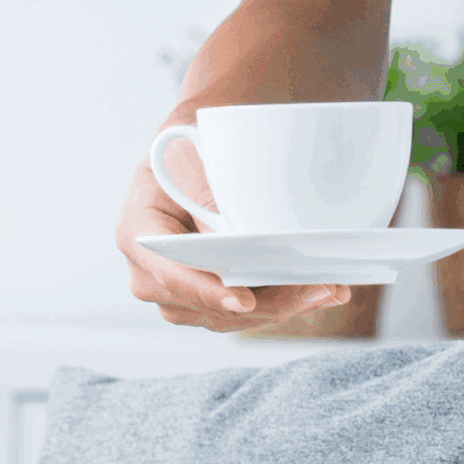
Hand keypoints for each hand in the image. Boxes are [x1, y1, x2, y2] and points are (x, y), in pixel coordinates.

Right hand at [115, 150, 355, 331]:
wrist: (196, 153)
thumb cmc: (189, 147)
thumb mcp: (189, 154)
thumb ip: (202, 191)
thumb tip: (230, 237)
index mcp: (136, 231)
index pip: (168, 272)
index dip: (207, 290)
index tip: (244, 300)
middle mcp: (150, 271)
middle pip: (204, 304)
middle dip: (263, 304)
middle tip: (313, 289)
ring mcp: (179, 289)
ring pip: (228, 316)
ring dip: (281, 307)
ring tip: (327, 289)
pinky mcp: (208, 296)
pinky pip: (243, 311)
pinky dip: (282, 303)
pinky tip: (320, 291)